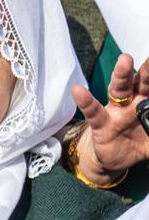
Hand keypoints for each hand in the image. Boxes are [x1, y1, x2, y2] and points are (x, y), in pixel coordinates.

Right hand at [70, 54, 148, 183]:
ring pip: (119, 90)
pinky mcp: (101, 125)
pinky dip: (85, 101)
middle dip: (147, 69)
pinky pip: (93, 112)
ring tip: (125, 60)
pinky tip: (78, 91)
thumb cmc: (138, 143)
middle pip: (140, 82)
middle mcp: (132, 103)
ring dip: (122, 75)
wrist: (116, 160)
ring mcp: (115, 112)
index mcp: (146, 103)